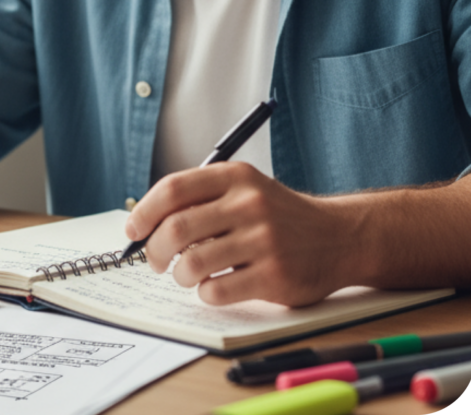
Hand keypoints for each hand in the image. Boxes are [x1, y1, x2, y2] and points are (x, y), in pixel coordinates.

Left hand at [125, 162, 349, 306]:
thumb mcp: (244, 189)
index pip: (174, 188)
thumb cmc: (277, 215)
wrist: (337, 236)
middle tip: (155, 261)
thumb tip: (145, 222)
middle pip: (177, 227)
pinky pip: (218, 291)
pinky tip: (214, 287)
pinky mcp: (274, 276)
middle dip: (155, 250)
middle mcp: (249, 204)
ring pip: (193, 262)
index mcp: (235, 177)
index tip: (133, 229)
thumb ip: (202, 198)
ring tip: (187, 275)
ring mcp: (263, 240)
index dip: (144, 211)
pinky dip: (205, 293)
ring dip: (180, 274)